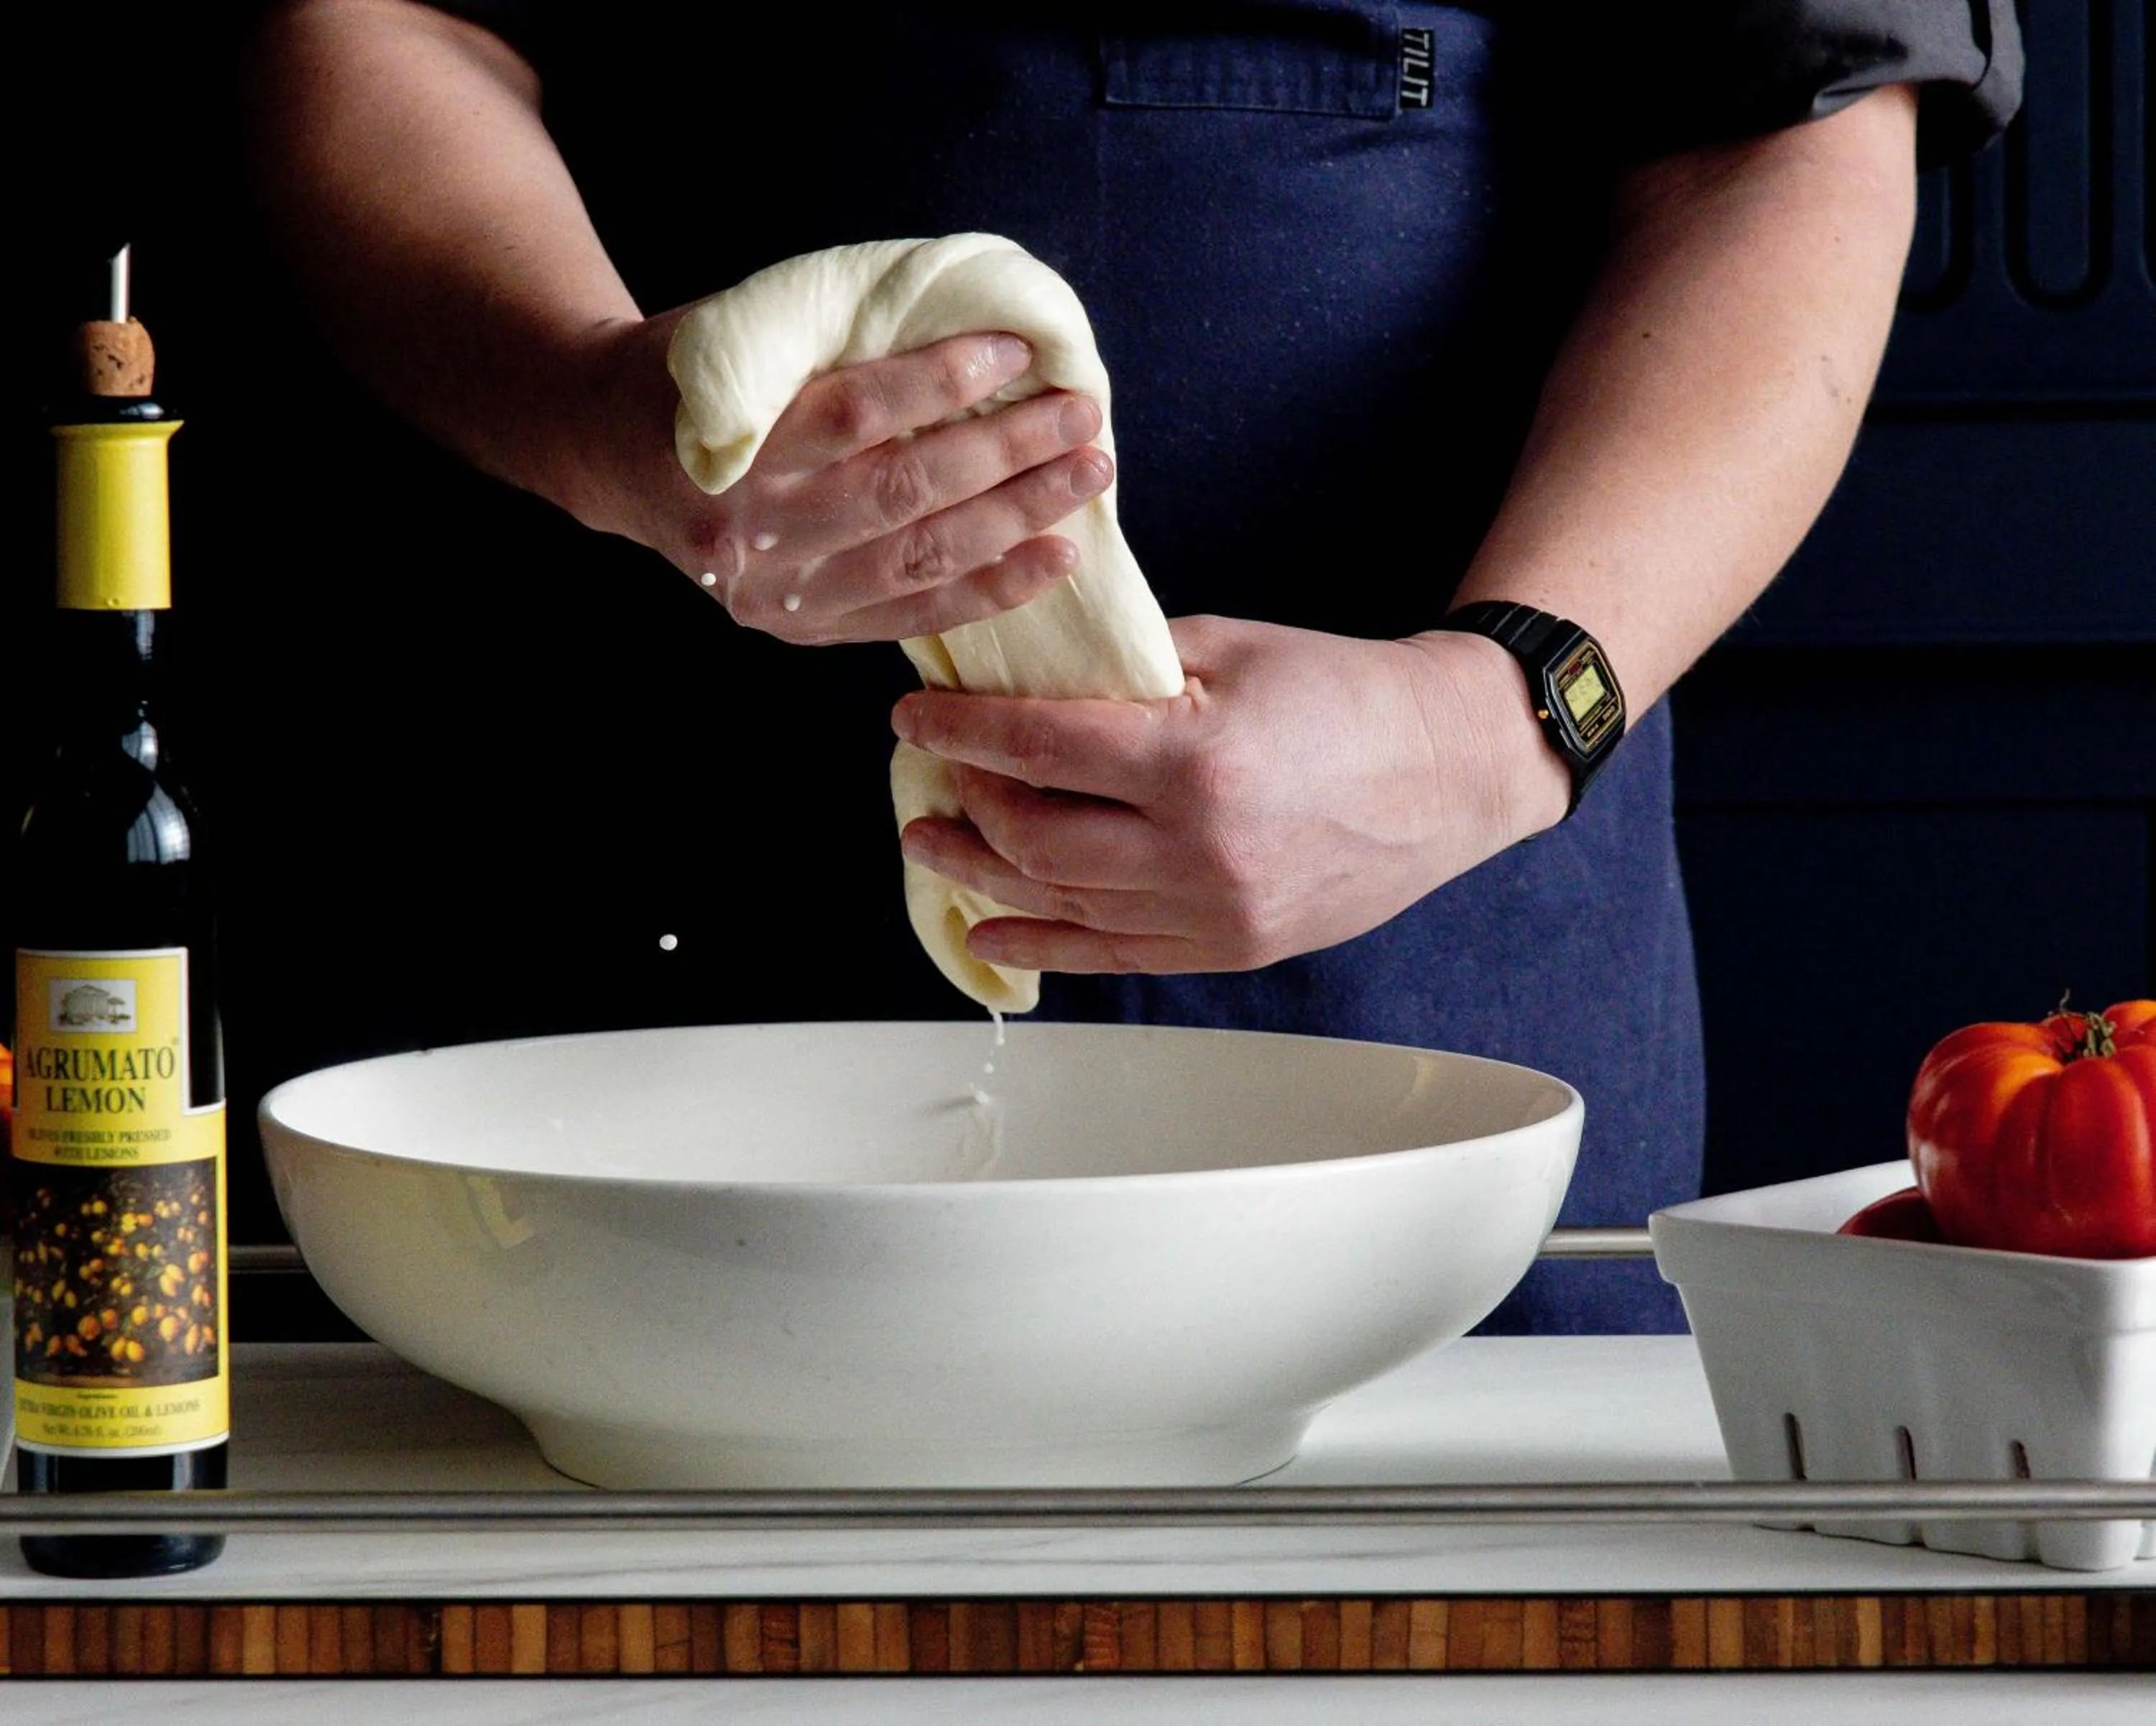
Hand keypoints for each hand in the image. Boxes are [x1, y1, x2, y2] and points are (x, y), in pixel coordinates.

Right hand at [562, 312, 1112, 643]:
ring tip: (1087, 474)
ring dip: (1017, 518)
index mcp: (730, 442)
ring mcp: (775, 591)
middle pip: (902, 491)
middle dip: (1005, 452)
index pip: (856, 412)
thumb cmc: (686, 372)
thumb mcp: (738, 334)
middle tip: (1082, 415)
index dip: (943, 381)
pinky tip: (1055, 558)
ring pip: (919, 558)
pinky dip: (990, 590)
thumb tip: (973, 333)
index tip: (1016, 350)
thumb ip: (834, 342)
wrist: (602, 448)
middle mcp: (750, 528)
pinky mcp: (798, 629)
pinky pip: (912, 616)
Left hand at [890, 617, 1572, 974]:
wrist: (1452, 767)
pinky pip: (1110, 956)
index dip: (958, 729)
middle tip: (930, 776)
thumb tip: (1027, 675)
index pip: (1036, 746)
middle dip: (964, 804)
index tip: (911, 716)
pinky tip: (986, 929)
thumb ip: (1126, 668)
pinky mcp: (1231, 949)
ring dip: (981, 875)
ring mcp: (1214, 911)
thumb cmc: (1344, 691)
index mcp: (1195, 758)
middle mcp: (1198, 848)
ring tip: (932, 844)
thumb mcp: (1231, 649)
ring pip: (1060, 904)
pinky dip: (1040, 943)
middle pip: (1033, 837)